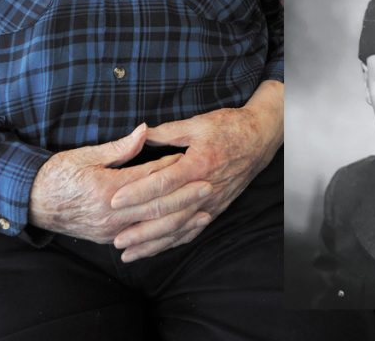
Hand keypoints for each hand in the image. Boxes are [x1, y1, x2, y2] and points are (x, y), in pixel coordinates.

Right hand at [28, 123, 210, 244]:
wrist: (34, 201)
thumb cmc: (59, 173)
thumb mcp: (86, 154)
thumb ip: (119, 147)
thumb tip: (144, 131)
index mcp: (106, 189)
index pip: (147, 179)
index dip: (170, 168)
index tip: (190, 158)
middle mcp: (111, 215)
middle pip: (156, 207)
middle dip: (185, 197)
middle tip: (209, 186)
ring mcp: (111, 232)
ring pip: (153, 228)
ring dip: (181, 221)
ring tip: (204, 211)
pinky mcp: (109, 240)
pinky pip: (143, 241)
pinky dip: (164, 238)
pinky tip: (181, 232)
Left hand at [110, 81, 282, 261]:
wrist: (259, 139)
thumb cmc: (228, 127)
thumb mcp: (198, 123)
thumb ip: (168, 131)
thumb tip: (140, 133)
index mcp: (198, 163)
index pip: (162, 182)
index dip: (137, 192)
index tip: (114, 200)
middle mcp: (205, 187)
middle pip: (168, 212)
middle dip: (140, 226)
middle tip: (115, 237)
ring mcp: (212, 202)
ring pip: (179, 228)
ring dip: (153, 242)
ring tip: (128, 252)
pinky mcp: (216, 210)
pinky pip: (192, 231)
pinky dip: (173, 242)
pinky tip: (156, 250)